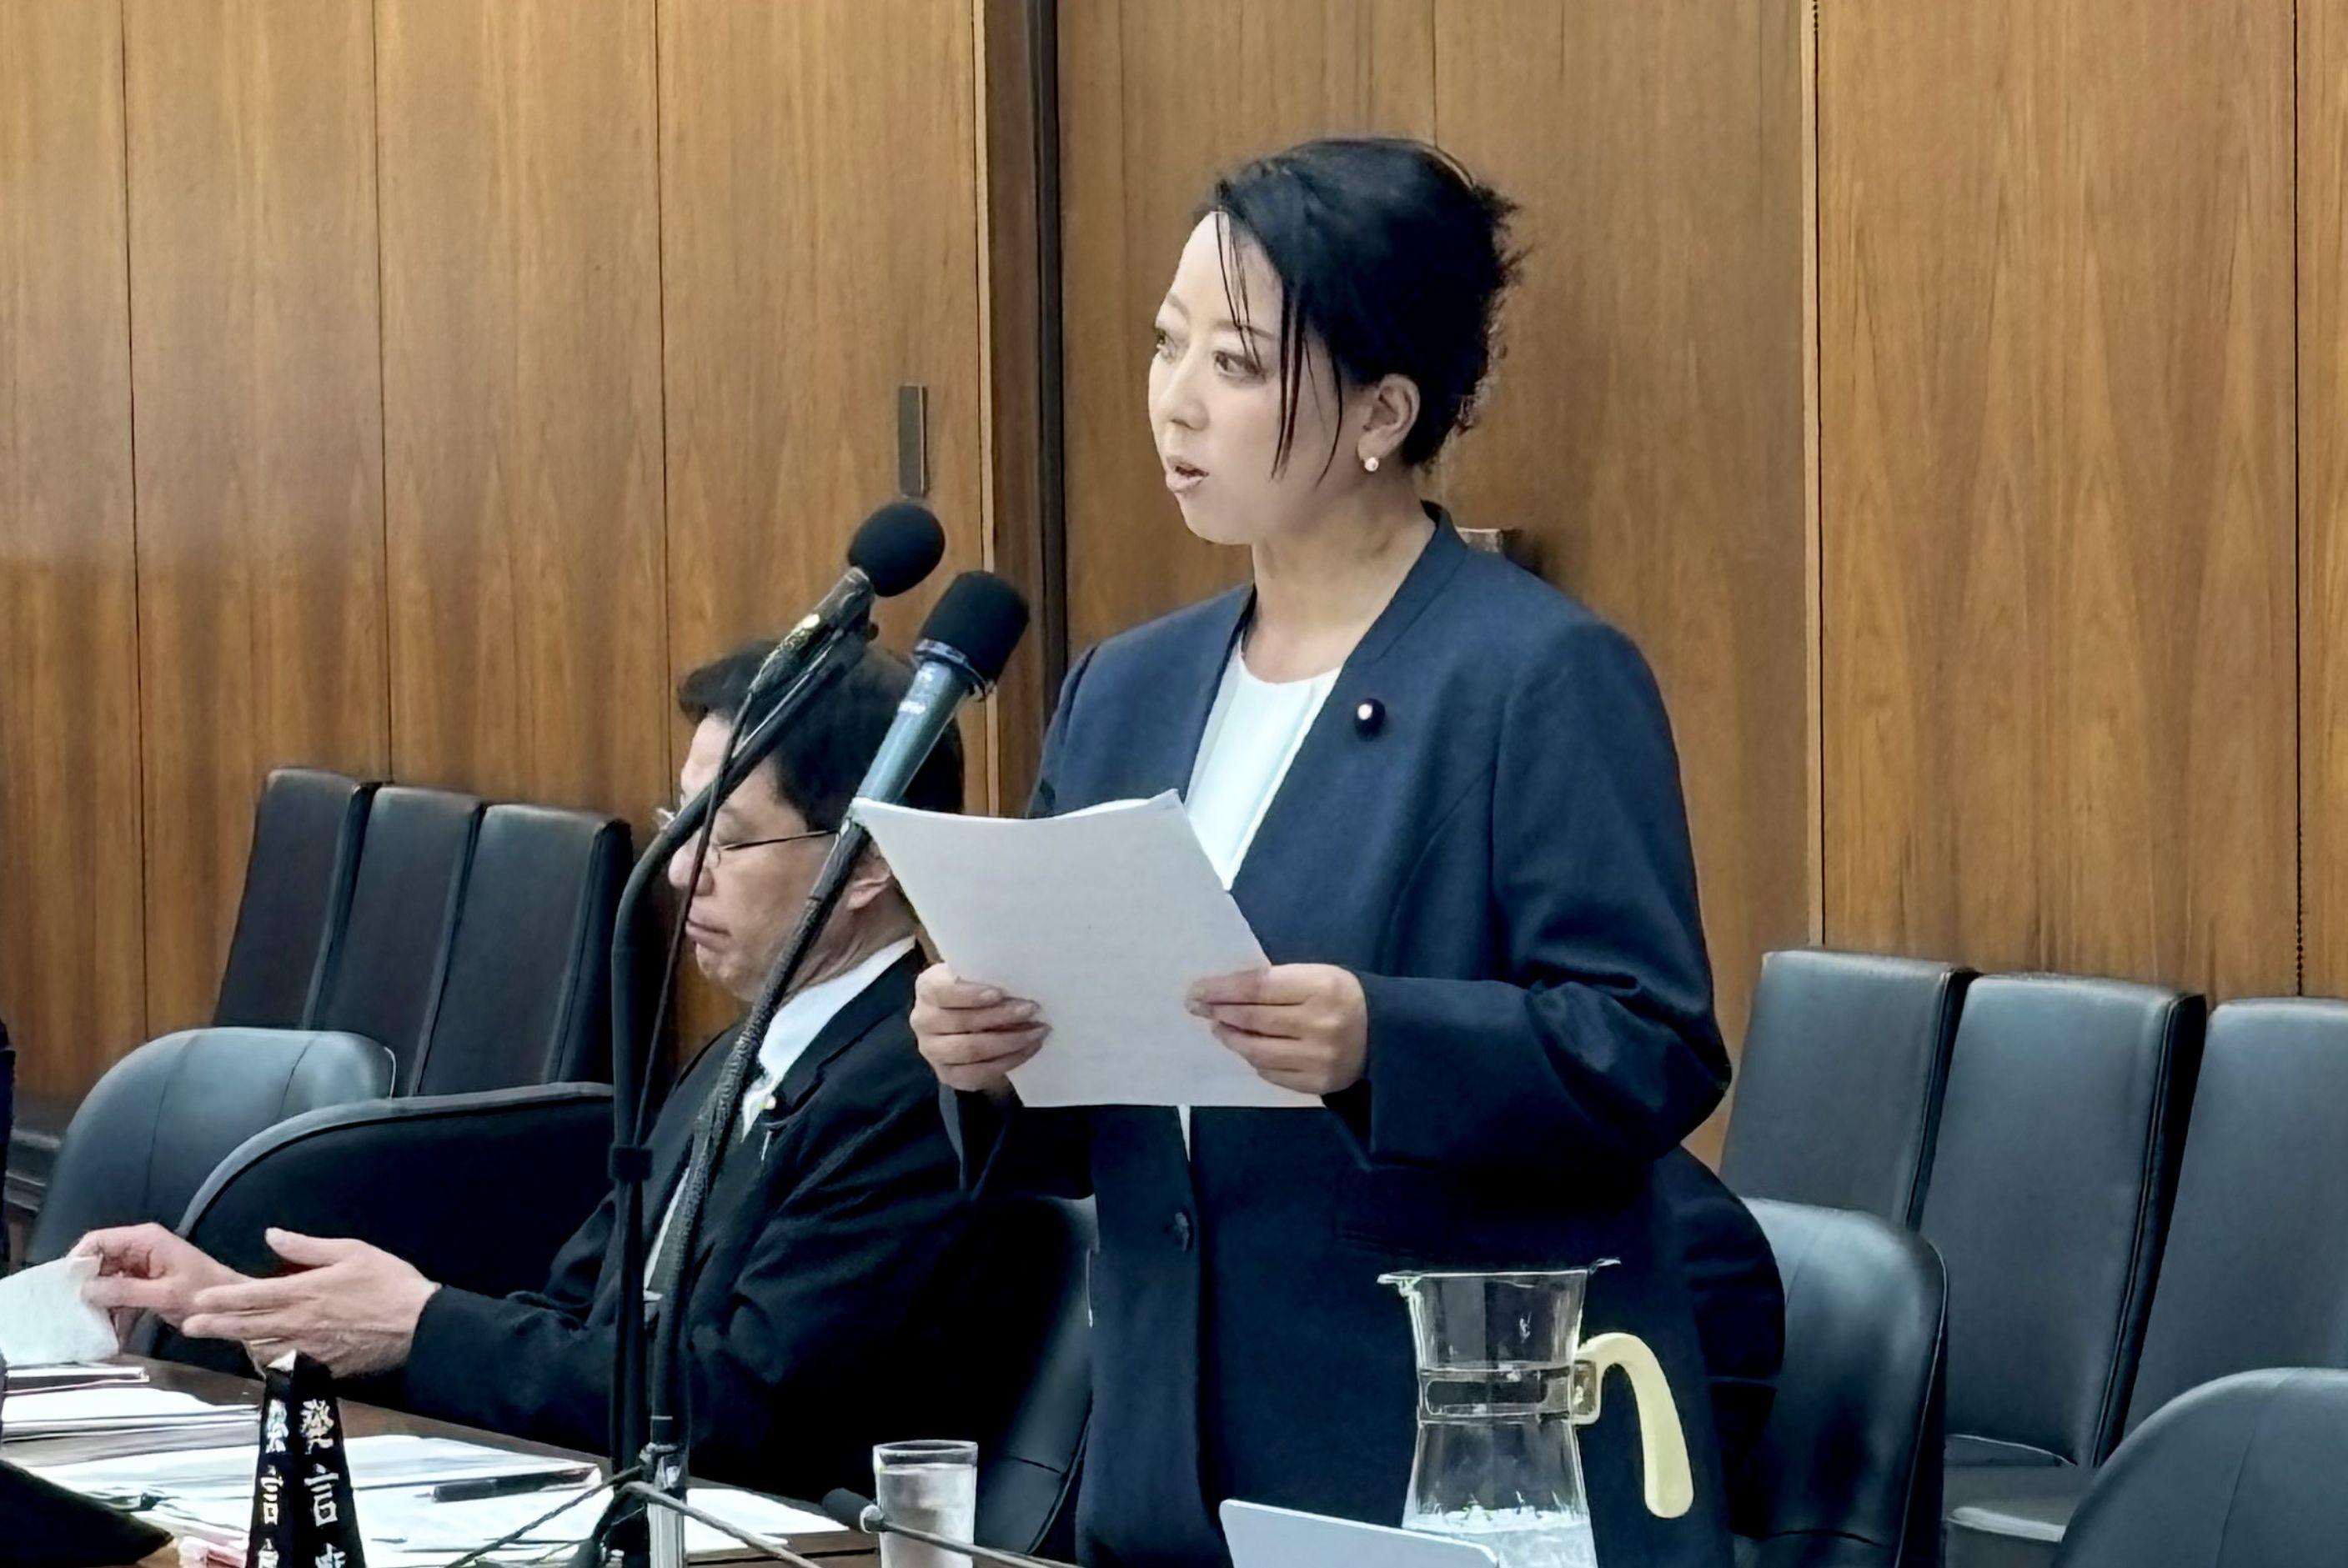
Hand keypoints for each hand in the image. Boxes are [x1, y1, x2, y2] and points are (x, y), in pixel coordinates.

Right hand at [77, 1224, 246, 1334]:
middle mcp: (141, 1247)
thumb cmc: (204, 1294)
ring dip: (99, 1300)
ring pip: (106, 1278)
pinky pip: (119, 1291)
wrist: (233, 1307)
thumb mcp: (164, 1295)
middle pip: (98, 1259)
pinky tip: (108, 1329)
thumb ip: (124, 1291)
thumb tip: (85, 1289)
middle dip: (86, 1283)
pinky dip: (113, 1308)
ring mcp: (143, 1264)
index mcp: (145, 1240)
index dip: (78, 1261)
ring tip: (89, 1323)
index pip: (98, 1240)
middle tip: (74, 1310)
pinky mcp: (146, 1282)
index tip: (66, 1288)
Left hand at [179, 1230, 439, 1377]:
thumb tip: (272, 1236)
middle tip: (190, 1326)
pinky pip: (286, 1364)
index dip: (222, 1298)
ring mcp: (308, 1349)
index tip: (199, 1300)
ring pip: (262, 1349)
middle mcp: (299, 1323)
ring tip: (225, 1338)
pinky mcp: (322, 1366)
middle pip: (247, 1326)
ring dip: (240, 1343)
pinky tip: (265, 1356)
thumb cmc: (388, 1283)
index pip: (252, 1296)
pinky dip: (270, 1359)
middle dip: (215, 1325)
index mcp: (304, 1292)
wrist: (418, 1325)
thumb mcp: (352, 1251)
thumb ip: (307, 1247)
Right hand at [912, 963, 1047, 1098]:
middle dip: (1000, 1017)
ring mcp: (932, 1051)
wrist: (968, 1019)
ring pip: (969, 1050)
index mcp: (927, 987)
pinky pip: (977, 1073)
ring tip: (1037, 1031)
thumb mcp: (976, 975)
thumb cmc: (976, 989)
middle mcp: (922, 1020)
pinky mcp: (947, 1074)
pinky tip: (1029, 1048)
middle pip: (960, 1022)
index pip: (942, 991)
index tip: (999, 993)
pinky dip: (1008, 1061)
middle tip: (1031, 1009)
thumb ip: (988, 977)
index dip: (970, 995)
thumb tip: (1020, 986)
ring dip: (1009, 1041)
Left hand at [1188, 964, 1368, 1095]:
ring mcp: (1318, 1059)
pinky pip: (1272, 1073)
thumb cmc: (1342, 995)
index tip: (1196, 991)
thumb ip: (1275, 983)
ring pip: (1258, 1051)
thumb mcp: (1315, 975)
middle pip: (1253, 1020)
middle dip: (1219, 1013)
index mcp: (1319, 988)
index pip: (1257, 988)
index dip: (1221, 990)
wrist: (1386, 1032)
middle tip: (1198, 1008)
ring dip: (1231, 1039)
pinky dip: (1254, 1060)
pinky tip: (1246, 1049)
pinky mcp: (1318, 1084)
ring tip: (1219, 1028)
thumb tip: (1224, 993)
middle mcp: (1318, 1025)